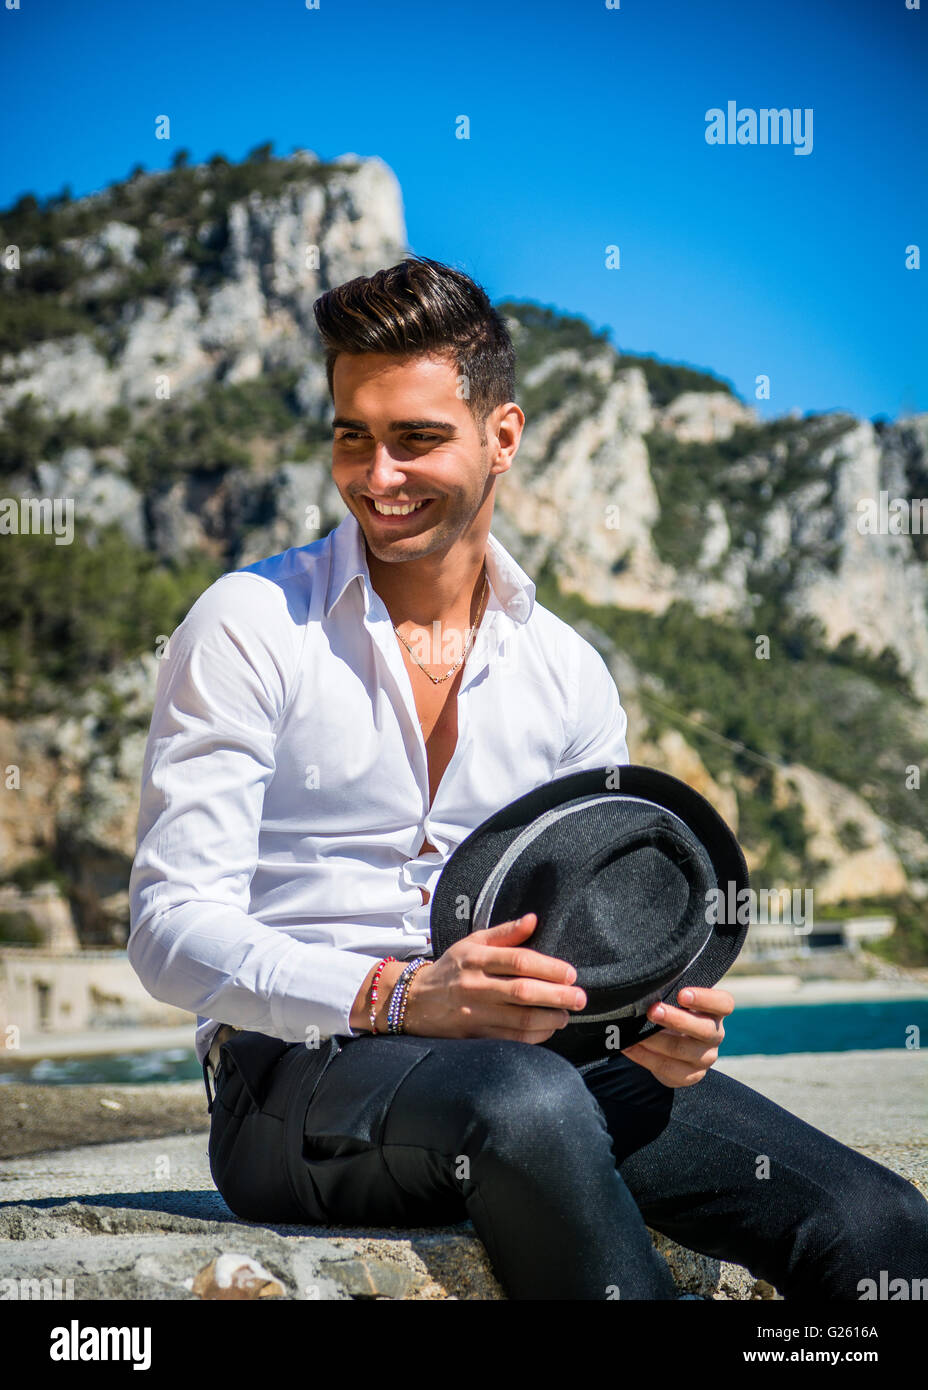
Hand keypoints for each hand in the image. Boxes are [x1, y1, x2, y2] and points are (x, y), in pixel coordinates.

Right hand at [404, 913, 586, 1041]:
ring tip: (566, 1015)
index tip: (571, 974)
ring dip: (550, 1018)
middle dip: (558, 995)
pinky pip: (511, 1039)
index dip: (549, 968)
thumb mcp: (472, 942)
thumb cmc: (451, 968)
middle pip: (523, 991)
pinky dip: (534, 1036)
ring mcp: (474, 1013)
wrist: (414, 1001)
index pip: (519, 961)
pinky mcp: (474, 1035)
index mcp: (477, 958)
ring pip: (520, 1019)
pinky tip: (548, 1029)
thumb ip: (505, 933)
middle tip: (580, 997)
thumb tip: (534, 919)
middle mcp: (476, 985)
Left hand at [621, 986, 733, 1087]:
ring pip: (682, 1050)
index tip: (682, 994)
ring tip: (636, 1033)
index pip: (724, 1004)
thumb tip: (648, 986)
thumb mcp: (677, 1001)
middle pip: (704, 1029)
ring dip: (655, 1040)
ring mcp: (706, 1058)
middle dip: (675, 1019)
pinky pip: (668, 1068)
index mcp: (716, 1012)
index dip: (705, 999)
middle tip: (652, 1011)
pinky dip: (645, 1058)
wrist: (670, 1045)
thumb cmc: (673, 1011)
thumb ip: (670, 992)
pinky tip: (630, 1047)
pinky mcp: (691, 1076)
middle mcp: (716, 1035)